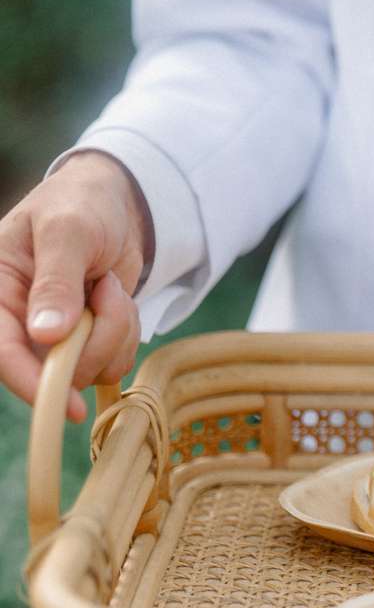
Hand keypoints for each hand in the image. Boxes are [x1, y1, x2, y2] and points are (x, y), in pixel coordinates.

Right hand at [0, 152, 150, 422]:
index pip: (2, 351)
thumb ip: (56, 281)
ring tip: (107, 284)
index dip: (31, 381)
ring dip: (114, 330)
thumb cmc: (79, 205)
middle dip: (93, 341)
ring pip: (90, 368)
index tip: (67, 403)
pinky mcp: (86, 339)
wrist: (113, 204)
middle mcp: (19, 320)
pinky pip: (113, 359)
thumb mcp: (67, 231)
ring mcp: (54, 335)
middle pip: (52, 369)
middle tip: (107, 293)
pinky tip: (115, 296)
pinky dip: (126, 332)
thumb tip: (45, 334)